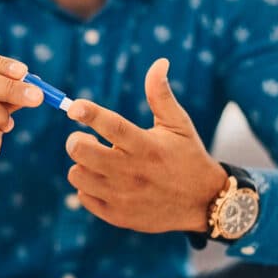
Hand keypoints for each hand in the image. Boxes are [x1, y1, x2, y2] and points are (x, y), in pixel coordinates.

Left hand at [65, 58, 226, 232]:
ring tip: (96, 161)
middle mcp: (132, 172)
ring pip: (77, 174)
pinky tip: (103, 181)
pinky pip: (83, 197)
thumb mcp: (179, 124)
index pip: (112, 126)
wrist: (203, 203)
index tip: (74, 107)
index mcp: (146, 146)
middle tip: (82, 139)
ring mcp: (123, 196)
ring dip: (81, 165)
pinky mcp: (118, 216)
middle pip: (82, 152)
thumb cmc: (188, 156)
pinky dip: (87, 187)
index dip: (89, 114)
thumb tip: (159, 62)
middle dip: (76, 140)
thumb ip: (161, 94)